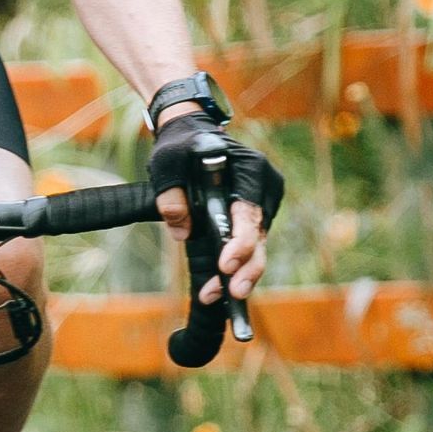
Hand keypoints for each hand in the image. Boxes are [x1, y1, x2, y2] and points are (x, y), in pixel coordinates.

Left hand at [147, 113, 283, 303]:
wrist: (190, 134)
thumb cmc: (181, 146)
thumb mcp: (167, 162)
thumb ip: (171, 194)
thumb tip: (181, 230)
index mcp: (251, 169)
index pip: (250, 212)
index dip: (241, 242)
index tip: (225, 265)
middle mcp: (264, 188)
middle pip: (260, 236)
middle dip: (246, 268)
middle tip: (231, 293)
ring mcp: (261, 204)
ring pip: (257, 247)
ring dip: (239, 273)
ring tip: (217, 297)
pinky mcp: (252, 218)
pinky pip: (248, 246)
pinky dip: (235, 266)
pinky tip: (219, 289)